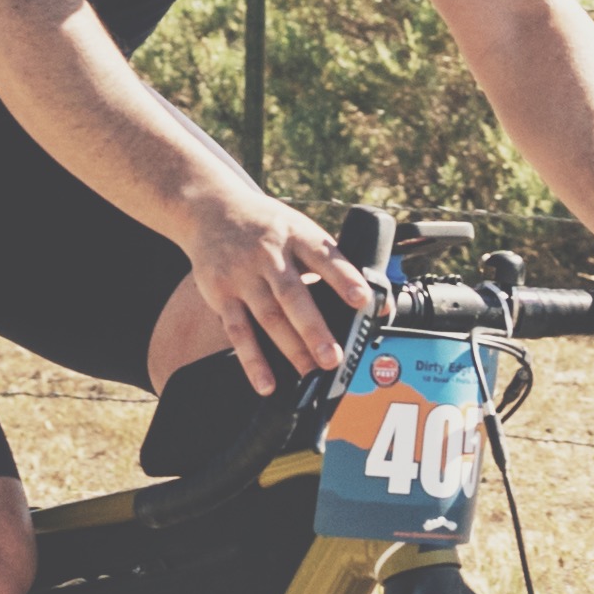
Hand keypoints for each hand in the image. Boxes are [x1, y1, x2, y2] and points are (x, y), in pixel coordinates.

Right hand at [181, 187, 367, 383]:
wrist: (212, 210)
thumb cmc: (270, 227)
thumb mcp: (301, 230)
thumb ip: (335, 264)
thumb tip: (381, 304)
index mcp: (296, 234)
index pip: (324, 257)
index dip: (344, 278)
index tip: (363, 300)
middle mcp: (268, 254)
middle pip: (292, 294)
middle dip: (314, 328)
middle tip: (334, 358)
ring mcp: (242, 274)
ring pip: (268, 316)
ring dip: (290, 349)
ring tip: (311, 373)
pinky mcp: (220, 293)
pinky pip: (238, 331)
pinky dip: (252, 360)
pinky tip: (267, 383)